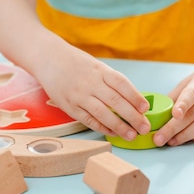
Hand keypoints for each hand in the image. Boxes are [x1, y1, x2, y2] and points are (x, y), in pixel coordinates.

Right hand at [35, 45, 150, 139]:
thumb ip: (111, 81)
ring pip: (103, 114)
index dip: (135, 97)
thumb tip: (132, 100)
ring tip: (132, 135)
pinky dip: (102, 128)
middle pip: (115, 102)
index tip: (146, 108)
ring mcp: (79, 96)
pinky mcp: (69, 106)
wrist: (48, 58)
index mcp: (100, 70)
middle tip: (145, 128)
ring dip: (119, 126)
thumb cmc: (76, 63)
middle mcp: (90, 83)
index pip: (122, 84)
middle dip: (133, 117)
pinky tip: (113, 133)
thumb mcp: (96, 66)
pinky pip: (88, 120)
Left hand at [153, 55, 193, 145]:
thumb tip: (160, 112)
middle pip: (192, 116)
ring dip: (184, 137)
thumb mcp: (192, 79)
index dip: (182, 104)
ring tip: (170, 142)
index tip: (175, 114)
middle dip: (173, 129)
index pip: (191, 94)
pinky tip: (185, 140)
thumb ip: (177, 95)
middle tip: (158, 139)